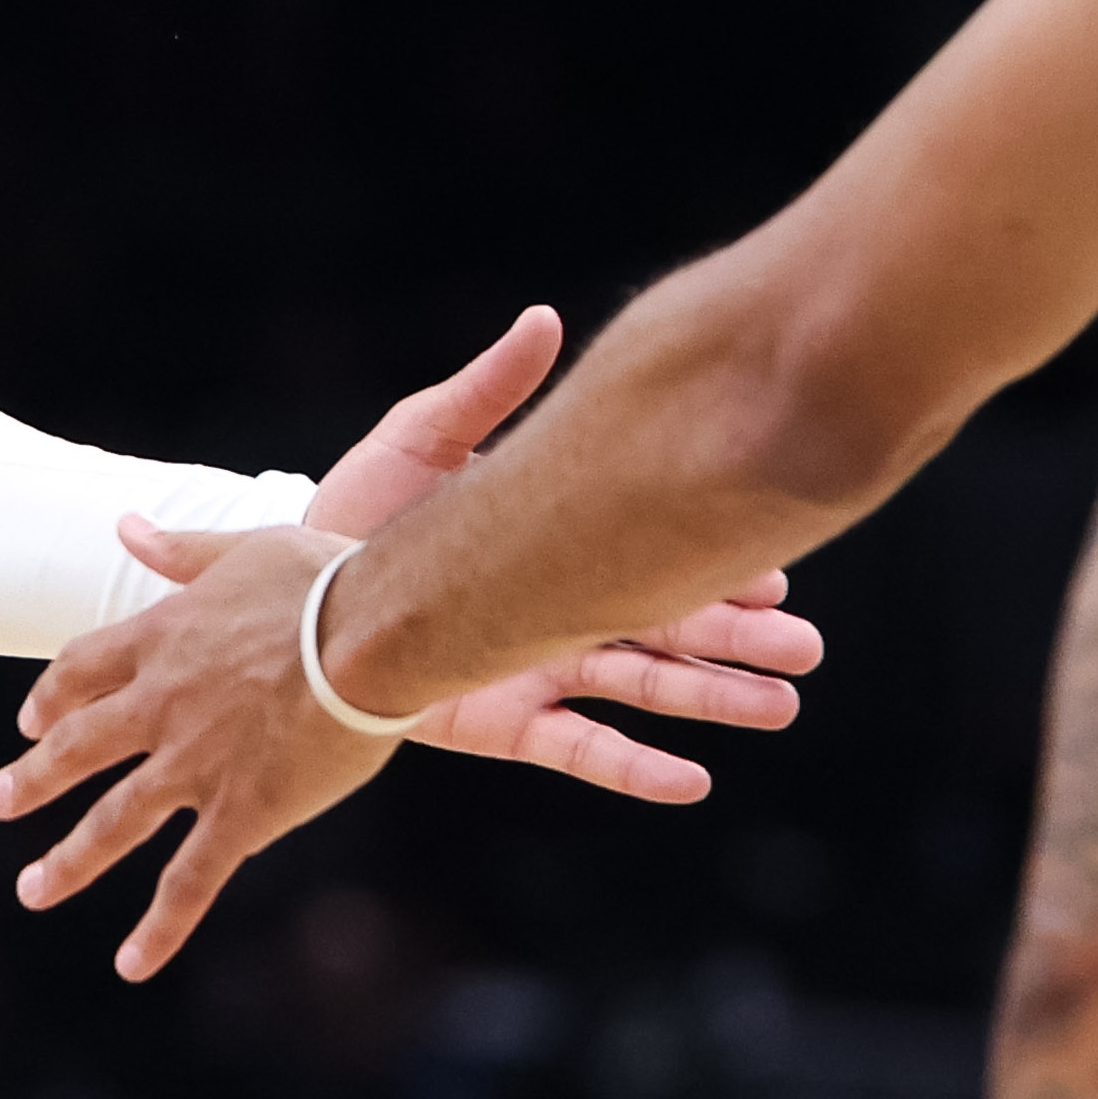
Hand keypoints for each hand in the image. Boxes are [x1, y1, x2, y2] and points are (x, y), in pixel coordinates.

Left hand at [300, 310, 820, 803]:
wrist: (290, 591)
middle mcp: (562, 610)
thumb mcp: (421, 435)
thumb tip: (546, 317)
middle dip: (740, 639)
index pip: (655, 549)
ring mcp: (537, 669)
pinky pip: (578, 750)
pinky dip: (635, 769)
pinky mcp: (500, 722)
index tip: (775, 569)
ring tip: (781, 706)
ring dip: (711, 700)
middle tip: (808, 649)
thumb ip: (489, 388)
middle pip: (670, 627)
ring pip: (644, 687)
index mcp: (560, 542)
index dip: (716, 563)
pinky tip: (694, 781)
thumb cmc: (357, 509)